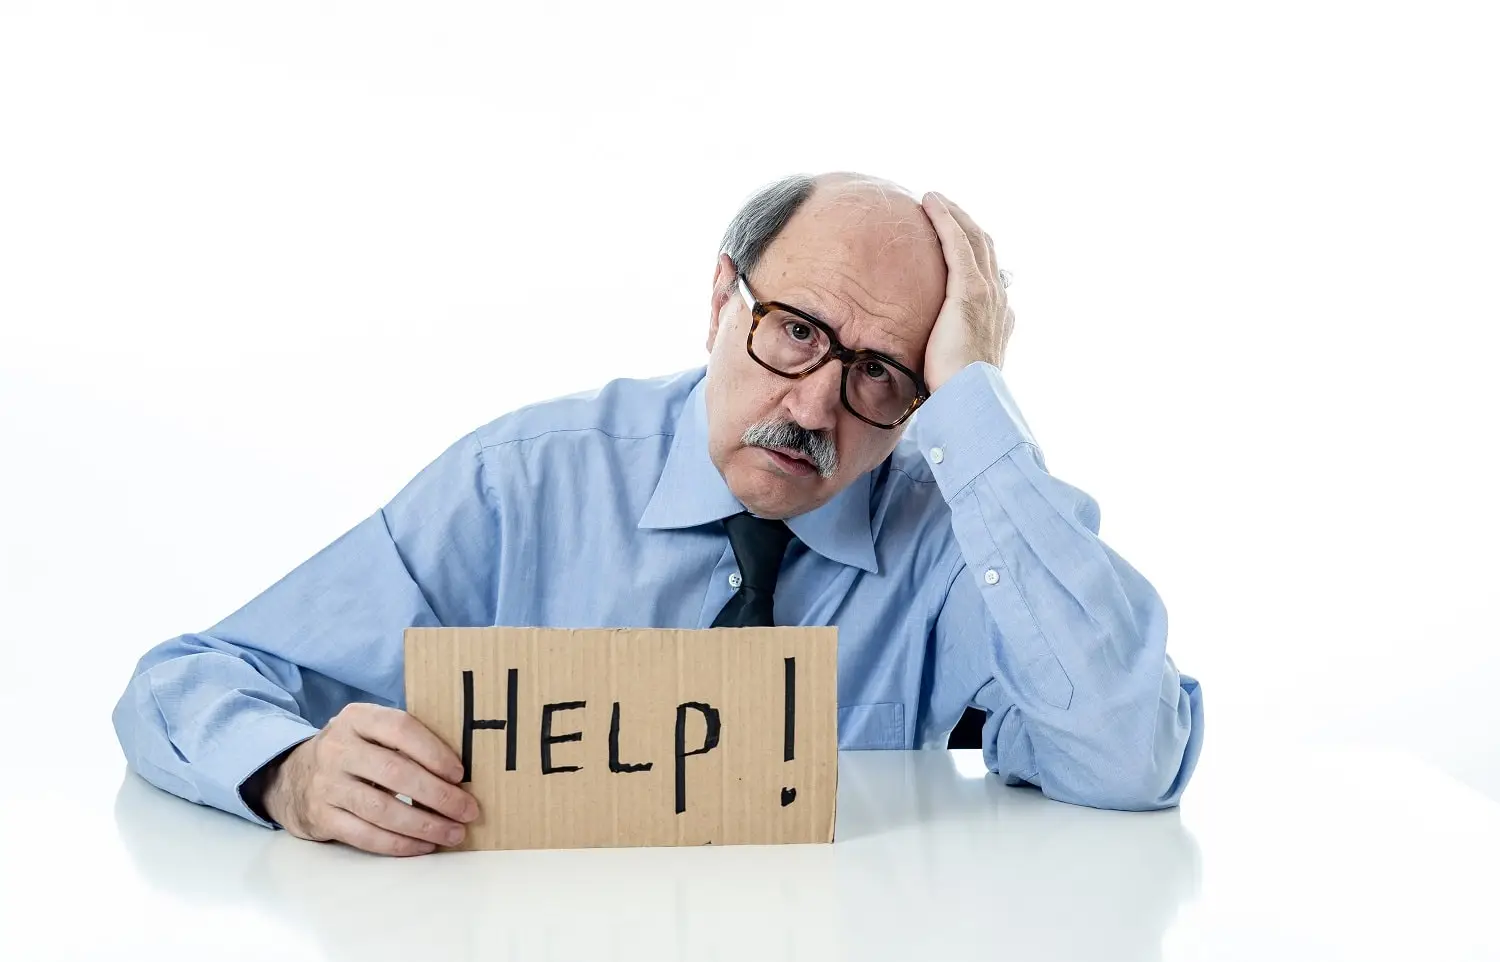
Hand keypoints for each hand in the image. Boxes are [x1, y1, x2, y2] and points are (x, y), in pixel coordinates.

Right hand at [260, 703, 479, 856]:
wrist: (291, 777)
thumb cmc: (352, 752)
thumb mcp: (369, 731)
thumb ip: (404, 740)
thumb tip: (458, 770)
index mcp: (357, 718)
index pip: (400, 729)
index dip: (434, 752)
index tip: (460, 774)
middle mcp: (338, 748)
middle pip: (395, 773)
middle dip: (438, 795)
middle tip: (468, 810)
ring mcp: (326, 784)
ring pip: (382, 809)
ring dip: (424, 825)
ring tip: (453, 833)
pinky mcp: (320, 817)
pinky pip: (365, 835)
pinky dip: (399, 844)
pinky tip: (423, 845)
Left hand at [919, 191, 1014, 391]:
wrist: (971, 399)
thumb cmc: (959, 391)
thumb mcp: (959, 366)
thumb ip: (954, 350)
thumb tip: (941, 351)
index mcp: (999, 315)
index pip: (988, 272)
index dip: (974, 250)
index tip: (956, 237)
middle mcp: (998, 298)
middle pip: (984, 247)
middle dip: (965, 223)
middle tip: (943, 207)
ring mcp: (987, 292)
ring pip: (972, 238)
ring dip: (953, 214)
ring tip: (933, 198)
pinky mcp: (969, 289)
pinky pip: (956, 242)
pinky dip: (945, 218)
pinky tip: (930, 202)